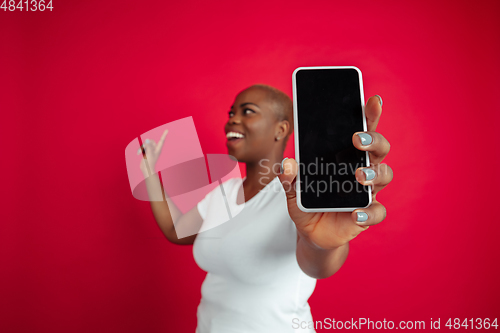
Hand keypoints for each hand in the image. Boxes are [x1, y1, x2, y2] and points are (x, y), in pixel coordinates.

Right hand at [139, 129, 168, 175]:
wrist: (146, 169)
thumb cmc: (149, 162)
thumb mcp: (149, 153)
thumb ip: (148, 146)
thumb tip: (147, 139)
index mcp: (158, 149)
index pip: (161, 140)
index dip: (164, 135)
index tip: (167, 130)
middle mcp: (155, 149)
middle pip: (151, 141)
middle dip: (146, 144)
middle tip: (143, 149)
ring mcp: (151, 150)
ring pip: (146, 144)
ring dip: (142, 147)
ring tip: (140, 153)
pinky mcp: (147, 152)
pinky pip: (143, 147)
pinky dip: (141, 149)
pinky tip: (138, 153)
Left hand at [278, 95, 392, 249]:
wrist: (311, 231)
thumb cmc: (307, 202)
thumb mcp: (292, 188)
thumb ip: (289, 176)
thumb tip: (288, 164)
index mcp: (346, 156)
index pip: (362, 131)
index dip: (369, 115)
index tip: (372, 100)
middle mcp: (362, 169)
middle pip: (379, 149)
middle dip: (373, 140)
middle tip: (357, 139)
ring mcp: (367, 191)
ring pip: (384, 175)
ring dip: (374, 172)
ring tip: (359, 175)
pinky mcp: (366, 214)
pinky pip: (377, 211)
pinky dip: (370, 211)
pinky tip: (356, 212)